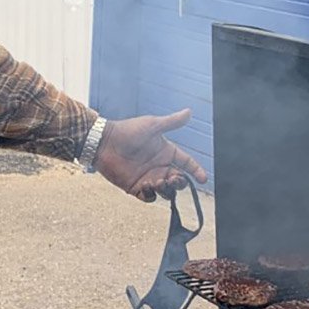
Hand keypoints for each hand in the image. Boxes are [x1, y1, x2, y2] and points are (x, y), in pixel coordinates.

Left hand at [92, 108, 208, 201]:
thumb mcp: (152, 125)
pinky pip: (149, 197)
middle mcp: (160, 166)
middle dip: (180, 182)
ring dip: (167, 189)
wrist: (104, 143)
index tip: (204, 178)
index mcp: (166, 152)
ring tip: (158, 181)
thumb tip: (189, 112)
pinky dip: (152, 195)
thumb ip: (172, 122)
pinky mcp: (136, 187)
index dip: (196, 170)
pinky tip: (147, 186)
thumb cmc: (128, 131)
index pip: (187, 163)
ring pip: (166, 191)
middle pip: (179, 180)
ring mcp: (149, 178)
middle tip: (173, 178)